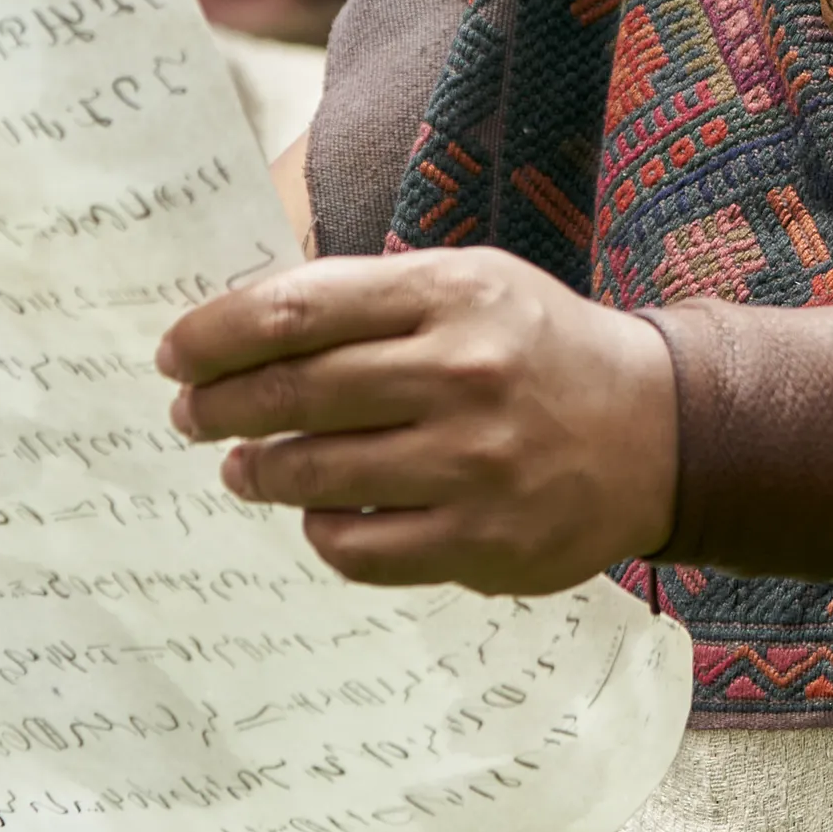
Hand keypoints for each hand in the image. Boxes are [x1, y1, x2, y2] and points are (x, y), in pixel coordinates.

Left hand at [158, 248, 675, 597]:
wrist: (656, 430)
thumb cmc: (537, 348)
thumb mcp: (471, 284)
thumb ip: (369, 299)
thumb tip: (243, 327)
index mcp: (453, 293)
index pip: (298, 308)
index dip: (217, 333)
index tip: (176, 353)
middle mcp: (462, 373)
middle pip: (295, 392)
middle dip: (220, 407)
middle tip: (190, 414)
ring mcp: (474, 464)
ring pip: (315, 476)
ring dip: (259, 472)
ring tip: (246, 468)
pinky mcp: (482, 543)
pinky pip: (356, 547)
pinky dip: (321, 531)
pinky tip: (321, 514)